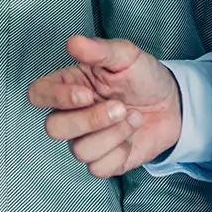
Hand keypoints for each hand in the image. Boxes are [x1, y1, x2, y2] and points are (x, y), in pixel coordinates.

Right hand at [27, 35, 183, 178]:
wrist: (172, 105)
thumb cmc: (143, 77)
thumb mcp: (125, 56)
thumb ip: (98, 49)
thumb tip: (73, 42)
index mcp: (68, 85)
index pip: (38, 94)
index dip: (56, 98)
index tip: (86, 94)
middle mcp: (70, 115)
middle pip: (54, 128)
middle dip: (90, 120)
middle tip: (119, 107)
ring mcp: (85, 139)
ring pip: (79, 151)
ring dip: (113, 135)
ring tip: (133, 118)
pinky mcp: (103, 161)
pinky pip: (98, 168)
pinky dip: (120, 154)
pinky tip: (131, 138)